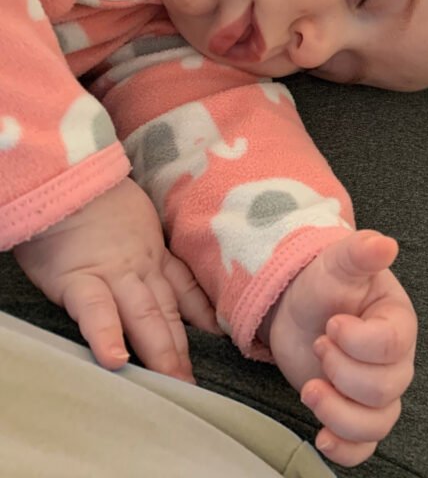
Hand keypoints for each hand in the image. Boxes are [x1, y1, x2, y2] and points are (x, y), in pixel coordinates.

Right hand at [13, 177, 219, 381]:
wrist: (67, 179)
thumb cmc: (98, 200)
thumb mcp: (139, 222)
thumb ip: (153, 247)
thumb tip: (166, 270)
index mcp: (155, 256)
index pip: (186, 291)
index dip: (206, 316)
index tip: (223, 339)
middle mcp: (142, 268)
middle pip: (169, 313)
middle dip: (183, 350)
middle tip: (195, 385)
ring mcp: (113, 274)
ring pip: (143, 316)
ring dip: (160, 350)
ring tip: (172, 382)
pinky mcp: (78, 279)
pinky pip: (95, 311)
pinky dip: (106, 336)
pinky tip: (116, 361)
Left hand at [262, 230, 416, 466]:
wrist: (299, 306)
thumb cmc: (325, 284)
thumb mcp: (338, 263)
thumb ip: (360, 253)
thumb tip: (384, 243)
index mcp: (398, 323)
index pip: (392, 346)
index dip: (357, 342)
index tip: (331, 323)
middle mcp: (395, 361)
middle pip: (384, 389)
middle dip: (342, 373)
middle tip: (319, 344)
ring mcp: (376, 390)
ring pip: (377, 423)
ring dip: (338, 413)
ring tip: (310, 389)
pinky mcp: (354, 412)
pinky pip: (364, 446)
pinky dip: (344, 448)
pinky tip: (321, 436)